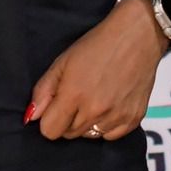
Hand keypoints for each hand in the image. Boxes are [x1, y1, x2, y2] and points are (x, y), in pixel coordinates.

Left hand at [28, 1, 170, 141]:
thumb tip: (32, 117)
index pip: (49, 131)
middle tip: (79, 96)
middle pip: (69, 134)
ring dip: (88, 122)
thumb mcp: (63, 61)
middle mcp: (96, 110)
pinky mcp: (134, 118)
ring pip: (90, 136)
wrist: (138, 35)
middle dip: (68, 119)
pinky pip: (111, 136)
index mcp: (74, 95)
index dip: (50, 119)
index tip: (57, 105)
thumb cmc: (99, 44)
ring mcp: (117, 116)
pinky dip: (108, 125)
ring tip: (96, 98)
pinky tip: (111, 105)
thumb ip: (43, 91)